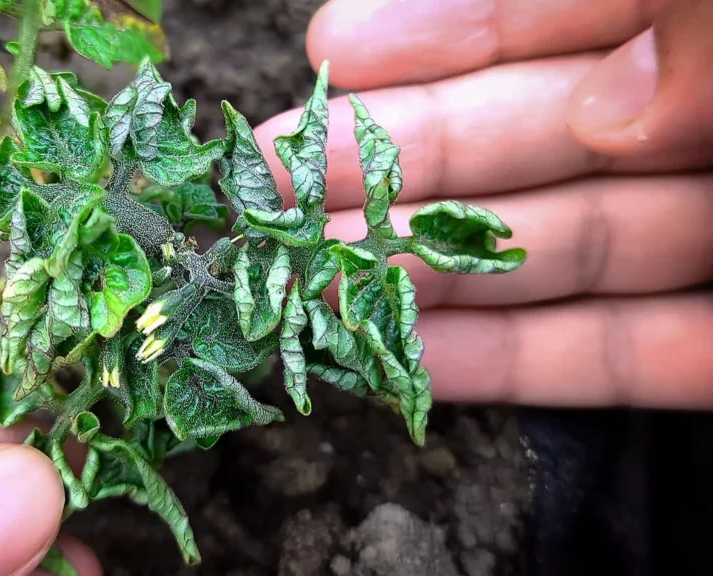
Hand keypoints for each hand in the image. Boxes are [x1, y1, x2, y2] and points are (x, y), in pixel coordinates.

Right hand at [255, 0, 711, 407]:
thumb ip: (702, 33)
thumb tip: (609, 109)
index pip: (567, 10)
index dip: (449, 32)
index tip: (335, 48)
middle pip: (541, 137)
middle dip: (406, 159)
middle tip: (285, 180)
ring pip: (562, 253)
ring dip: (433, 270)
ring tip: (317, 277)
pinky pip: (624, 354)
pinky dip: (523, 363)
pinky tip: (420, 361)